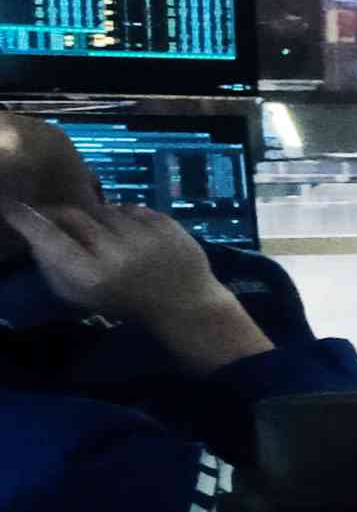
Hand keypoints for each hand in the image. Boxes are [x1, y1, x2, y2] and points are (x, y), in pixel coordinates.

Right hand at [1, 197, 265, 373]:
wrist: (184, 303)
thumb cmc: (125, 302)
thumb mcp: (81, 296)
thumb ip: (53, 268)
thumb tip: (33, 235)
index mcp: (92, 277)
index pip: (50, 239)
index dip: (29, 222)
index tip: (14, 208)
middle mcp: (117, 254)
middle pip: (74, 216)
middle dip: (60, 213)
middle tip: (57, 217)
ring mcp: (146, 237)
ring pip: (104, 209)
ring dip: (97, 218)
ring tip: (106, 236)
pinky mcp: (167, 225)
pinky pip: (131, 207)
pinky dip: (125, 217)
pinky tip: (131, 235)